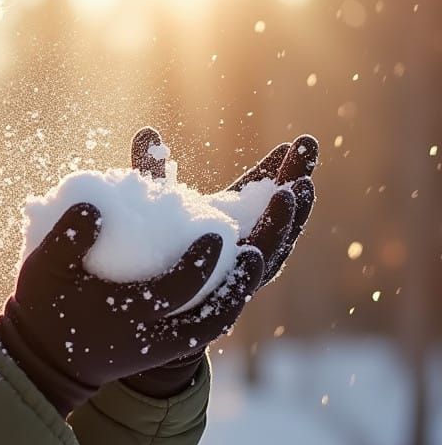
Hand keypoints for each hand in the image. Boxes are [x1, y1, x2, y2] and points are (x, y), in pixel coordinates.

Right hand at [0, 204, 262, 414]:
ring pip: (213, 325)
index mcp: (127, 315)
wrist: (44, 361)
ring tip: (253, 261)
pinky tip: (232, 282)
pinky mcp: (163, 350)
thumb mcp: (44, 269)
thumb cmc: (44, 308)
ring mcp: (161, 348)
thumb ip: (67, 238)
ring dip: (236, 295)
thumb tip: (93, 207)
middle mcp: (153, 338)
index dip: (199, 263)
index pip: (176, 290)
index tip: (214, 233)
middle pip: (212, 317)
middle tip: (252, 249)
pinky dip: (221, 307)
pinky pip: (202, 330)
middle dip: (235, 282)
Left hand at [132, 127, 317, 287]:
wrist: (138, 313)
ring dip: (289, 217)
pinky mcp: (226, 297)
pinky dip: (264, 257)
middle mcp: (242, 244)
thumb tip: (147, 130)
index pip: (265, 189)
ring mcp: (238, 271)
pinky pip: (251, 278)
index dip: (282, 166)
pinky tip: (272, 237)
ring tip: (297, 186)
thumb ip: (152, 170)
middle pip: (279, 211)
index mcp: (231, 219)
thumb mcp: (153, 207)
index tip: (298, 141)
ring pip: (276, 244)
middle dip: (296, 179)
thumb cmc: (148, 253)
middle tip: (307, 148)